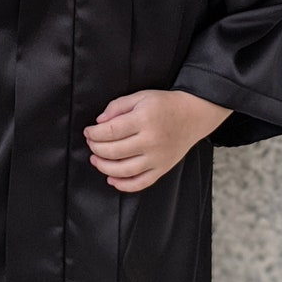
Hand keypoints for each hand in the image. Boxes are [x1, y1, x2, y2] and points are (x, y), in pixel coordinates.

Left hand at [84, 89, 230, 192]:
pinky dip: (124, 185)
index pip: (110, 131)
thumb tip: (99, 122)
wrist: (193, 116)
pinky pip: (141, 183)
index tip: (88, 131)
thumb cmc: (165, 104)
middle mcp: (151, 141)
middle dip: (96, 148)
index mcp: (144, 120)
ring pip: (124, 170)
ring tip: (95, 159)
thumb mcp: (140, 96)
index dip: (94, 133)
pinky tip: (112, 179)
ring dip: (104, 167)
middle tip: (90, 143)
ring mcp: (157, 158)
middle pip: (114, 151)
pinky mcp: (162, 168)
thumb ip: (117, 106)